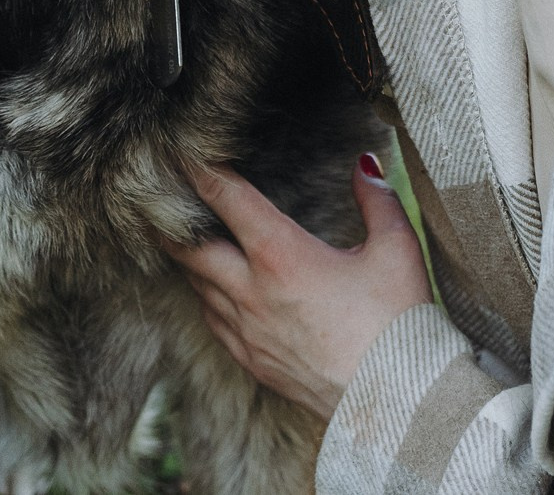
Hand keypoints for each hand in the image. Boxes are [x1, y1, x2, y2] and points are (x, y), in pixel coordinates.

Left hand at [169, 157, 432, 420]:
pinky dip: (207, 298)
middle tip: (155, 197)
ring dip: (190, 260)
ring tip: (182, 238)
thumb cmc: (398, 323)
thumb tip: (365, 165)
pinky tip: (214, 291)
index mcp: (282, 256)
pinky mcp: (254, 362)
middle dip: (172, 220)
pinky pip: (214, 322)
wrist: (396, 402)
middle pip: (192, 249)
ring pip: (199, 287)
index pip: (230, 200)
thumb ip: (377, 200)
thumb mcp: (396, 250)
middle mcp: (253, 292)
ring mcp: (248, 332)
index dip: (203, 171)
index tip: (183, 151)